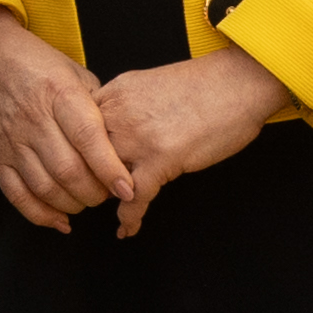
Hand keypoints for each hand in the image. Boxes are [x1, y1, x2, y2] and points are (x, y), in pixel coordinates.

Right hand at [0, 6, 125, 232]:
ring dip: (73, 204)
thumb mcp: (74, 73)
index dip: (110, 168)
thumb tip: (121, 145)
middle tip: (108, 194)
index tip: (128, 188)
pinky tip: (61, 219)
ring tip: (86, 200)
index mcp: (59, 93)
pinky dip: (41, 215)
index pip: (88, 138)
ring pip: (45, 188)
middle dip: (95, 193)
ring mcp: (10, 140)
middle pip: (68, 170)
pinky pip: (17, 196)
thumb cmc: (38, 64)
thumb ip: (97, 107)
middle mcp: (33, 118)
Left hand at [89, 47, 292, 235]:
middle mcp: (119, 114)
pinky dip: (129, 218)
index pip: (75, 129)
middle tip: (87, 195)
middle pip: (82, 156)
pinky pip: (135, 198)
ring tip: (105, 211)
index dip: (72, 153)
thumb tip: (112, 130)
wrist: (240, 82)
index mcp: (114, 94)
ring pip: (102, 178)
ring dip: (103, 199)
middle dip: (84, 179)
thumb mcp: (147, 85)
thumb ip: (124, 107)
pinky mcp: (162, 158)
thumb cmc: (204, 84)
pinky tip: (127, 229)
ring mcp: (138, 137)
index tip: (74, 170)